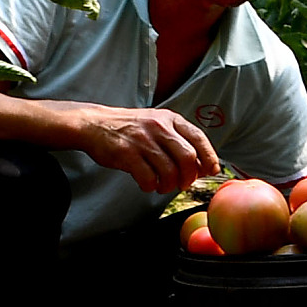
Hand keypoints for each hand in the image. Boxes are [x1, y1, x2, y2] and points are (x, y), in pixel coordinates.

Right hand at [72, 105, 221, 193]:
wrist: (94, 124)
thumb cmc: (129, 128)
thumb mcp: (157, 124)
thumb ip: (177, 140)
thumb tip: (201, 165)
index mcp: (170, 119)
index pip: (198, 138)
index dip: (209, 157)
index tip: (212, 170)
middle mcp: (158, 127)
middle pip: (188, 158)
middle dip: (189, 177)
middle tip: (183, 184)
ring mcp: (142, 140)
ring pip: (170, 171)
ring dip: (169, 185)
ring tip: (163, 186)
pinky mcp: (127, 154)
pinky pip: (149, 179)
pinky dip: (151, 187)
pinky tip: (148, 184)